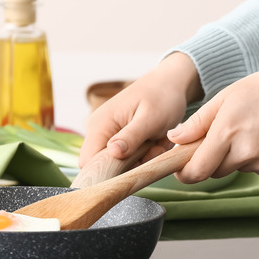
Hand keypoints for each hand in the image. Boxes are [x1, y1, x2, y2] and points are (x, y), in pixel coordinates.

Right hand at [79, 52, 203, 167]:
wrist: (170, 84)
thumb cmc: (161, 97)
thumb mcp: (150, 118)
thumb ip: (131, 136)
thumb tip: (113, 153)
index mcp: (99, 126)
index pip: (88, 164)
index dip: (108, 173)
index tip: (135, 166)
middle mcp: (99, 133)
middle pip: (107, 168)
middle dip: (134, 164)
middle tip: (154, 147)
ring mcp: (109, 137)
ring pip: (123, 165)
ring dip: (144, 159)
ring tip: (158, 141)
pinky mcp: (121, 141)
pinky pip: (131, 159)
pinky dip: (147, 155)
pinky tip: (156, 141)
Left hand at [167, 58, 258, 181]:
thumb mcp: (228, 96)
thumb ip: (199, 122)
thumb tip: (175, 139)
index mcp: (228, 132)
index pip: (197, 170)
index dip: (186, 173)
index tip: (182, 169)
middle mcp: (246, 152)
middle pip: (215, 171)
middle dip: (214, 159)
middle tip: (227, 135)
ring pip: (238, 169)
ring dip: (238, 157)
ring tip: (256, 130)